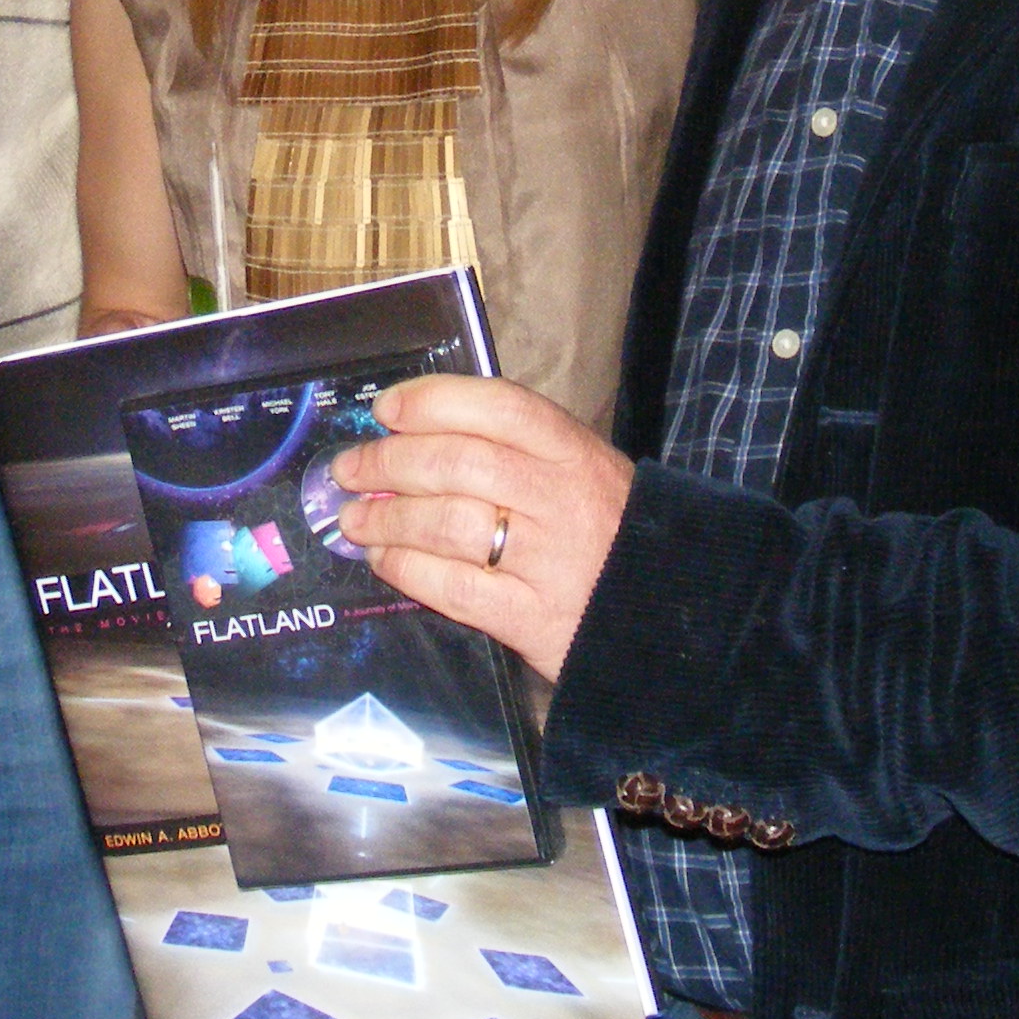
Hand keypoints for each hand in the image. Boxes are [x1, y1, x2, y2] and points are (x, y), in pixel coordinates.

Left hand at [331, 376, 634, 681]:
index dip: (433, 401)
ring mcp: (547, 559)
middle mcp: (561, 498)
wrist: (667, 614)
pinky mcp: (533, 617)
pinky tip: (385, 559)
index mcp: (574, 451)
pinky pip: (454, 587)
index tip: (386, 409)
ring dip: (387, 517)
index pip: (498, 406)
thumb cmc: (608, 531)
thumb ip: (513, 449)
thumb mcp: (580, 469)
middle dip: (389, 462)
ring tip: (354, 518)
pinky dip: (408, 569)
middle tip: (350, 468)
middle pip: (459, 463)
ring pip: (448, 523)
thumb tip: (415, 435)